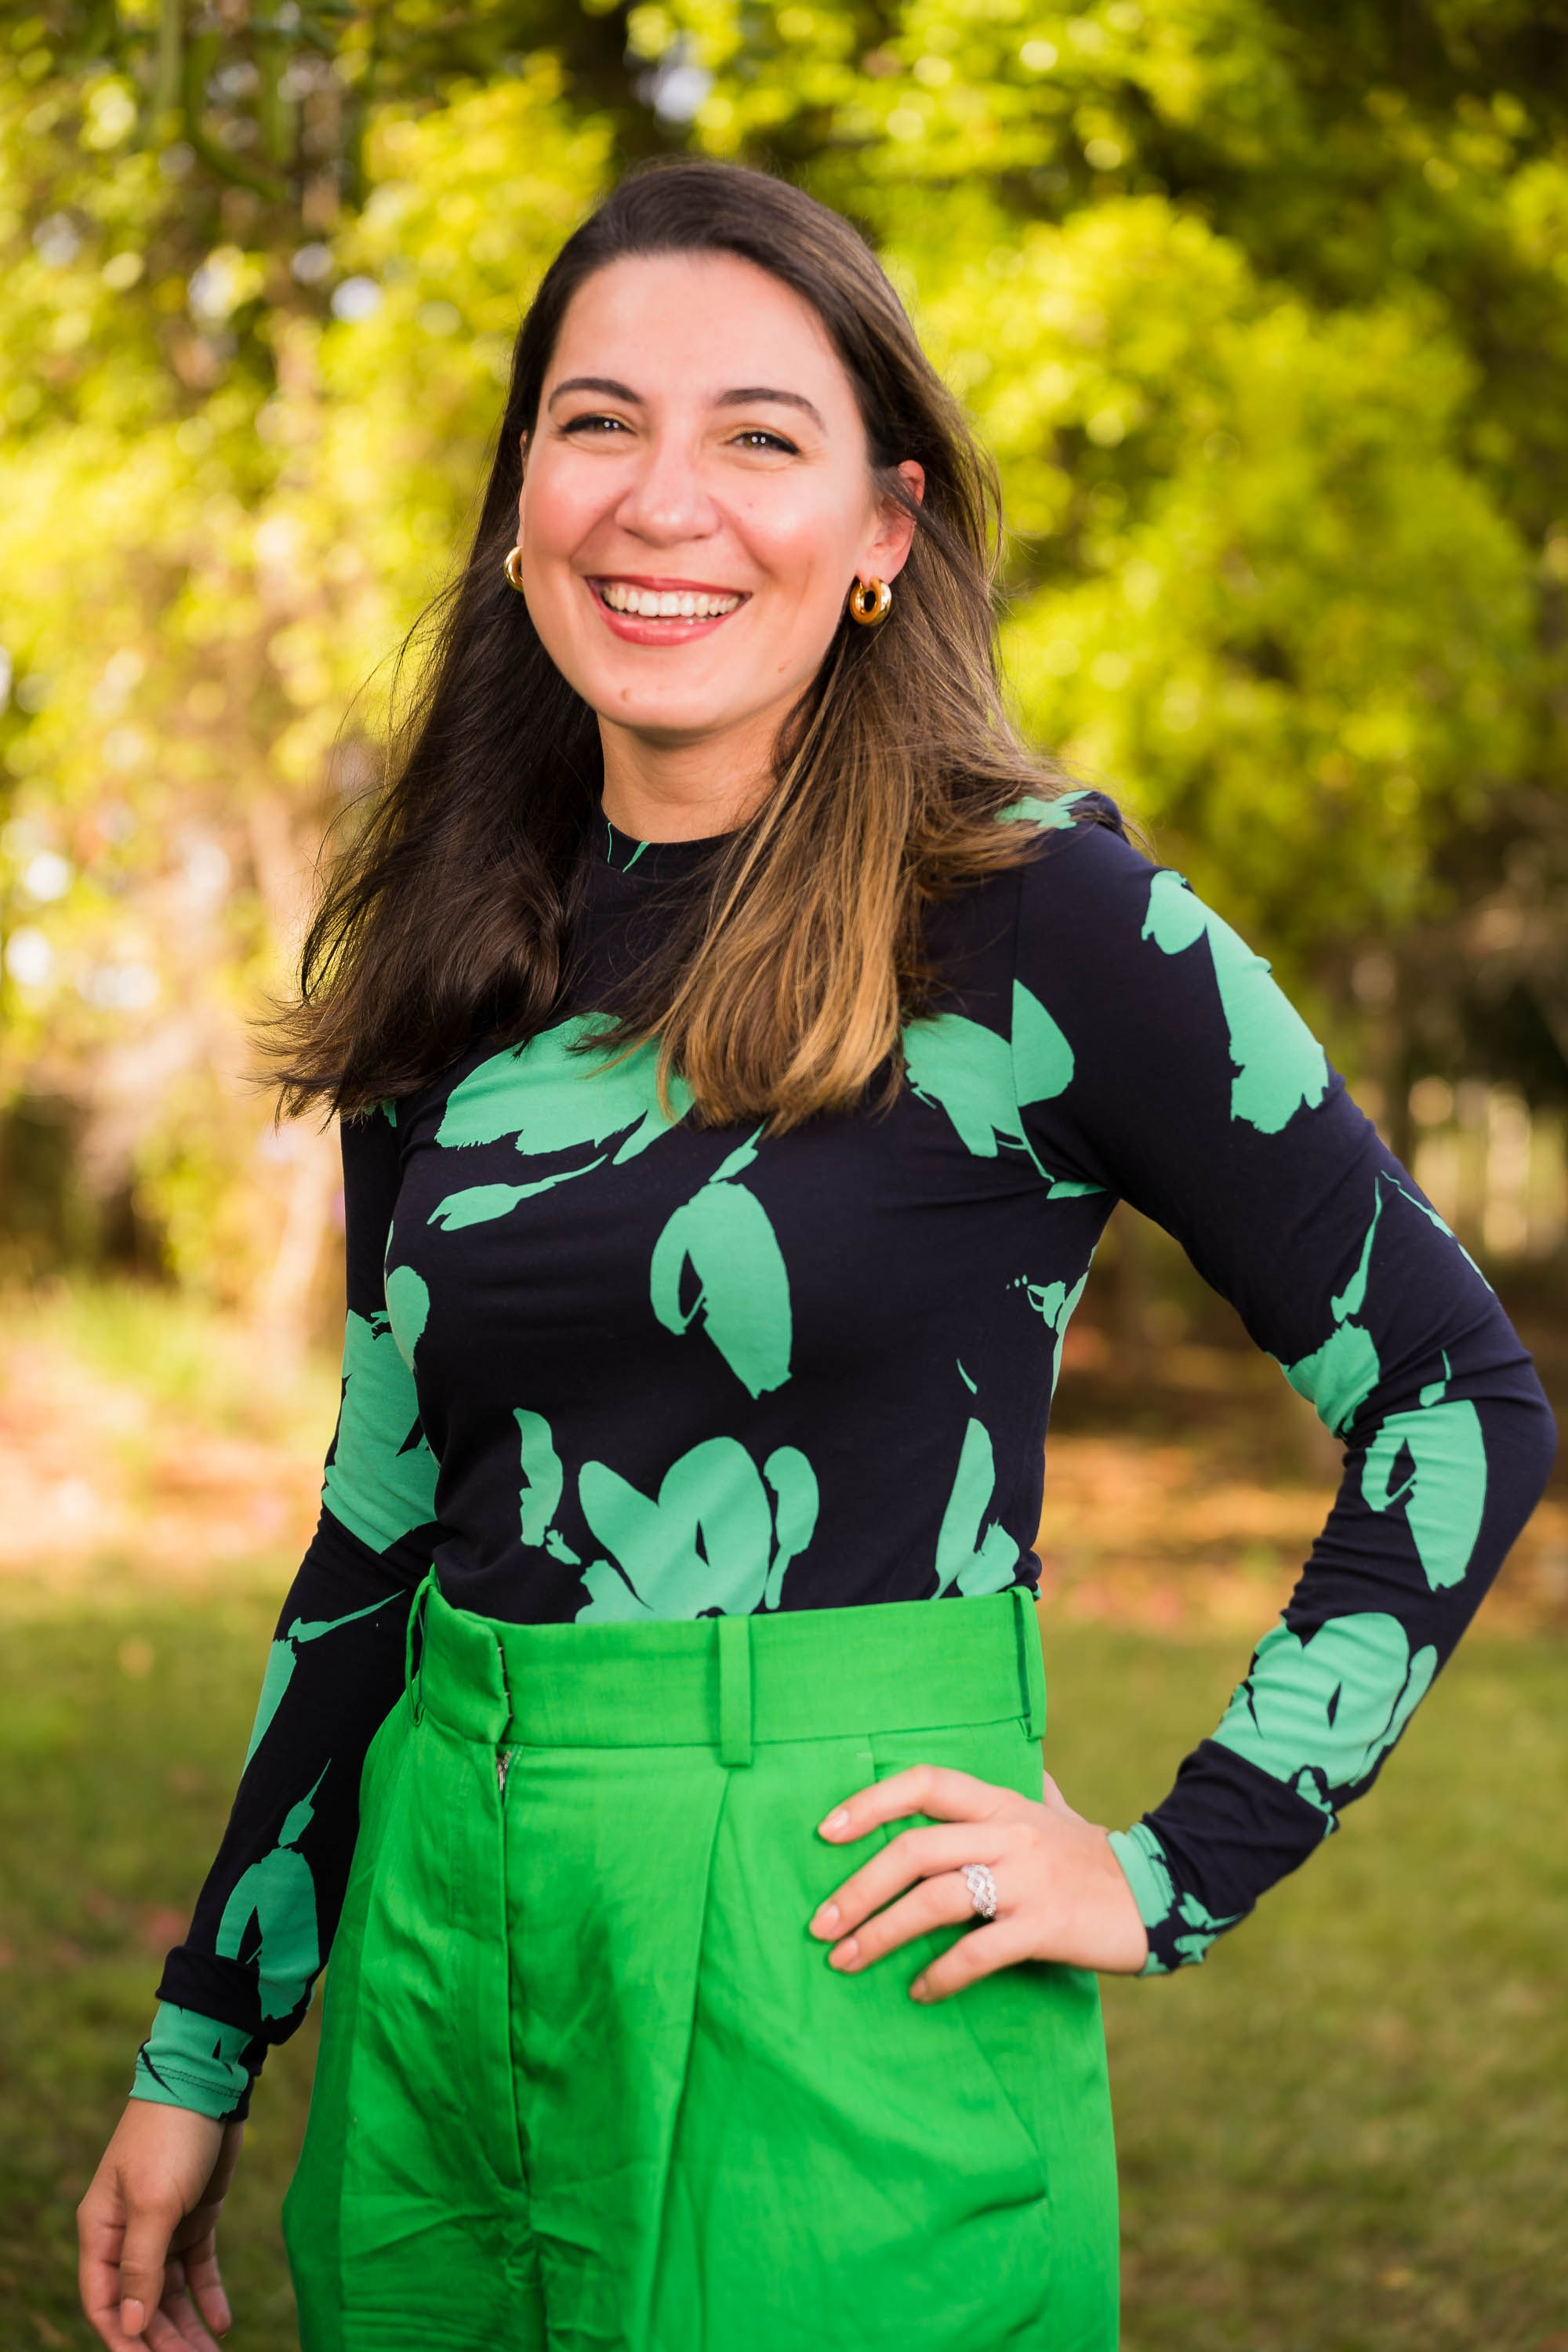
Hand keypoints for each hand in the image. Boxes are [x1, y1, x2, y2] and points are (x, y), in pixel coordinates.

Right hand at [78, 2102, 243, 2350]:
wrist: (208, 2081)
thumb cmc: (170, 2136)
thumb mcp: (153, 2203)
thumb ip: (141, 2266)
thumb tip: (132, 2326)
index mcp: (101, 2230)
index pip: (103, 2301)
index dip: (123, 2338)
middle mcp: (127, 2234)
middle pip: (141, 2304)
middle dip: (163, 2340)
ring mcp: (163, 2226)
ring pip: (171, 2293)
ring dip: (188, 2327)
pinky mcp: (196, 2215)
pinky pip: (198, 2268)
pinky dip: (209, 2296)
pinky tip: (222, 2323)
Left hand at [808, 1762, 1148, 1998]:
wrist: (1165, 1892)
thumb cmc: (1094, 1856)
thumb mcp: (1056, 1811)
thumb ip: (1024, 1790)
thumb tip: (1018, 1768)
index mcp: (1001, 1802)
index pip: (924, 1784)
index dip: (870, 1803)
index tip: (825, 1832)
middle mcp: (1008, 1832)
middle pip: (914, 1850)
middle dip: (857, 1888)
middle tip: (820, 1924)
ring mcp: (1027, 1879)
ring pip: (936, 1900)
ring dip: (882, 1933)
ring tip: (846, 1961)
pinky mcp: (1045, 1926)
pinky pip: (979, 1951)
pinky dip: (942, 1974)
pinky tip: (920, 1991)